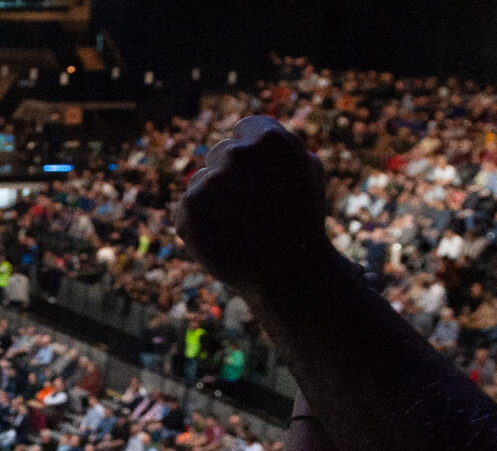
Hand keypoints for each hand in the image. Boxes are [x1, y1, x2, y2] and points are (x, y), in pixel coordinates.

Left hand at [173, 116, 331, 291]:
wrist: (287, 274)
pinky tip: (224, 240)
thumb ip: (279, 144)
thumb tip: (245, 132)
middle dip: (231, 176)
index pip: (245, 129)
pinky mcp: (189, 210)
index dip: (253, 156)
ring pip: (202, 181)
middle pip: (220, 153)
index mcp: (270, 139)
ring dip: (214, 200)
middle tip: (251, 209)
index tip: (260, 179)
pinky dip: (199, 225)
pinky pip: (188, 209)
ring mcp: (211, 182)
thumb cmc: (302, 222)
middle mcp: (238, 154)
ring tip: (241, 228)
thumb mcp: (307, 172)